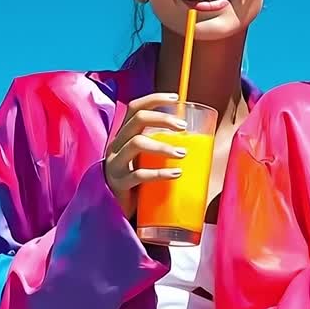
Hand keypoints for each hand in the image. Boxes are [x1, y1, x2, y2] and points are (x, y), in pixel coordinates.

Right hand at [103, 93, 189, 218]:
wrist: (115, 209)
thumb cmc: (136, 180)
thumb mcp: (145, 159)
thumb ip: (159, 147)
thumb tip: (194, 140)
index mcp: (124, 136)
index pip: (134, 108)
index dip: (154, 99)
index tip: (176, 98)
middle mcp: (117, 146)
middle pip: (137, 120)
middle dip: (162, 119)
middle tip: (183, 127)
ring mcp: (115, 165)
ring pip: (137, 144)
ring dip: (162, 146)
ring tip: (182, 154)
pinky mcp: (119, 184)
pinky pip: (138, 175)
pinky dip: (160, 173)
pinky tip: (176, 174)